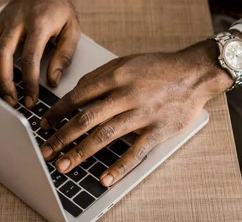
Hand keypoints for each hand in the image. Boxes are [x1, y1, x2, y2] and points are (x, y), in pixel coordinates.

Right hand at [0, 0, 79, 107]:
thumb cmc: (58, 10)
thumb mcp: (72, 30)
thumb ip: (64, 55)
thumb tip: (52, 81)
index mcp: (38, 23)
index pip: (30, 57)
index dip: (29, 82)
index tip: (31, 99)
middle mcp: (16, 22)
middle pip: (1, 54)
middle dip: (3, 82)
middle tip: (10, 101)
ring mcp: (1, 22)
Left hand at [39, 40, 241, 186]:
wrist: (195, 73)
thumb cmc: (158, 68)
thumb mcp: (126, 62)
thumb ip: (100, 76)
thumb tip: (75, 92)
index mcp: (116, 75)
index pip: (79, 96)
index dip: (59, 112)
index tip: (46, 124)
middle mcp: (127, 94)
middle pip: (87, 118)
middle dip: (63, 136)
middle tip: (47, 150)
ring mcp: (143, 114)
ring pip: (105, 135)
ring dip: (81, 152)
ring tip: (65, 165)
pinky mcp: (158, 130)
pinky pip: (135, 152)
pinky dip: (119, 167)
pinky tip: (103, 178)